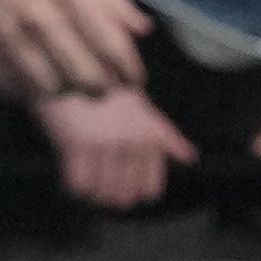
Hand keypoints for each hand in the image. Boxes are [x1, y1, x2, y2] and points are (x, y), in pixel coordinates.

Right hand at [0, 0, 152, 102]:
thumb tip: (142, 29)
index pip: (113, 48)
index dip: (130, 71)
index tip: (133, 80)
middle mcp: (43, 20)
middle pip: (87, 78)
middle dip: (102, 89)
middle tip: (101, 88)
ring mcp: (11, 41)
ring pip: (53, 91)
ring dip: (66, 91)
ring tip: (67, 83)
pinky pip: (18, 91)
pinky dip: (32, 91)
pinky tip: (36, 79)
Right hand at [35, 81, 186, 211]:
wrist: (70, 63)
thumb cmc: (106, 85)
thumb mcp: (143, 108)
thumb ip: (166, 136)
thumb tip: (190, 157)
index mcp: (150, 135)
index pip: (149, 189)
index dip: (132, 191)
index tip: (119, 184)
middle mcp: (131, 141)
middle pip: (123, 197)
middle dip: (109, 195)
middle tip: (97, 182)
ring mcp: (105, 143)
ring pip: (100, 194)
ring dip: (91, 193)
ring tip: (84, 177)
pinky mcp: (77, 143)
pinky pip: (79, 185)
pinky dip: (73, 185)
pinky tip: (70, 171)